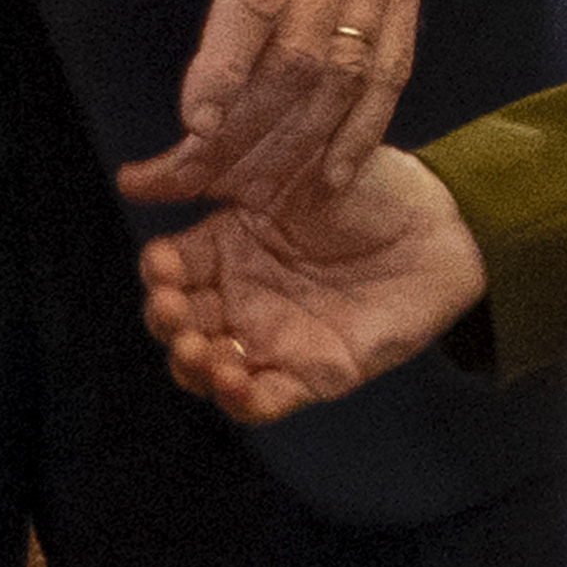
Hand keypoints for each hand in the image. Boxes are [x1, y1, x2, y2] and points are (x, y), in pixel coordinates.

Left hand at [9, 0, 436, 207]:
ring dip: (300, 142)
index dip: (228, 60)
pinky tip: (331, 174)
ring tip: (247, 194)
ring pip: (347, 73)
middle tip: (191, 178)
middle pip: (300, 50)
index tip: (193, 120)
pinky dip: (364, 129)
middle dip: (249, 128)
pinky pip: (390, 68)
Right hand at [138, 144, 486, 426]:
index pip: (171, 270)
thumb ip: (205, 172)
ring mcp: (275, 337)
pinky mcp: (314, 373)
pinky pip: (264, 400)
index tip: (162, 268)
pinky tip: (236, 379)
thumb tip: (127, 179)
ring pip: (211, 368)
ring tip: (204, 352)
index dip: (158, 275)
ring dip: (195, 367)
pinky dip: (241, 399)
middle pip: (181, 323)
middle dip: (169, 324)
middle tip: (178, 314)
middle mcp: (242, 295)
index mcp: (227, 244)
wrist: (439, 221)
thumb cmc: (360, 181)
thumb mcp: (275, 165)